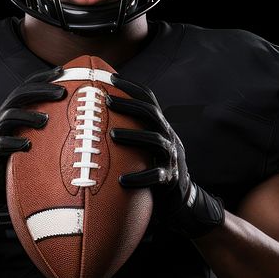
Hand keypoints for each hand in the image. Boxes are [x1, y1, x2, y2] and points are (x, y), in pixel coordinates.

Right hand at [0, 66, 66, 221]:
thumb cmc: (12, 160)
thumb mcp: (25, 138)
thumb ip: (40, 128)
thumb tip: (75, 121)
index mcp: (9, 113)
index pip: (25, 87)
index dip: (42, 78)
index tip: (62, 72)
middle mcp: (0, 119)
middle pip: (18, 96)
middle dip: (40, 91)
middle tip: (61, 92)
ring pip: (8, 117)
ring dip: (28, 115)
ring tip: (47, 120)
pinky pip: (1, 145)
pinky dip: (15, 142)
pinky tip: (29, 145)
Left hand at [106, 73, 224, 237]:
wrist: (183, 199)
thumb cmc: (154, 168)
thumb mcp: (147, 146)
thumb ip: (132, 131)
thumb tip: (96, 119)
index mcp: (161, 127)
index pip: (150, 101)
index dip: (132, 88)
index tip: (111, 78)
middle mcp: (169, 137)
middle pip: (152, 115)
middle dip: (129, 105)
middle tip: (106, 100)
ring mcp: (172, 158)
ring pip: (155, 141)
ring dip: (133, 136)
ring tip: (111, 134)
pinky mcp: (170, 179)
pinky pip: (155, 176)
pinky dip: (139, 177)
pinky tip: (121, 180)